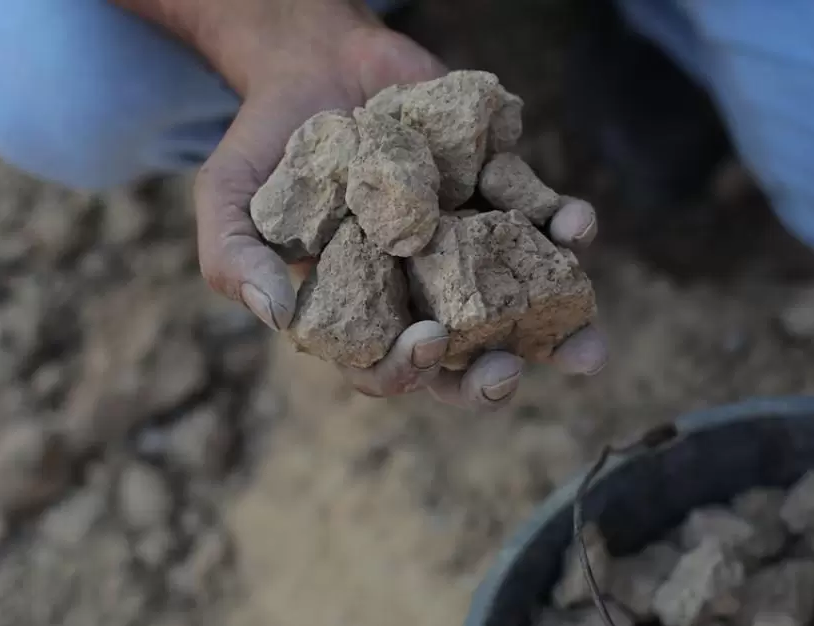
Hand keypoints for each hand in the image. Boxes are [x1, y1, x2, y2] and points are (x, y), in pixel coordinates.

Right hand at [193, 14, 605, 409]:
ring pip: (521, 305)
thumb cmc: (269, 143)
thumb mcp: (227, 197)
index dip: (407, 368)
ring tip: (586, 348)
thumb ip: (234, 257)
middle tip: (511, 371)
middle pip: (465, 357)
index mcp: (363, 310)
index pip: (387, 365)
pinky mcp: (499, 195)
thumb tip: (276, 315)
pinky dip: (563, 227)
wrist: (316, 61)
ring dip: (560, 329)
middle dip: (492, 376)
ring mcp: (467, 245)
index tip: (426, 343)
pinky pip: (541, 221)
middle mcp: (423, 289)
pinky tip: (575, 226)